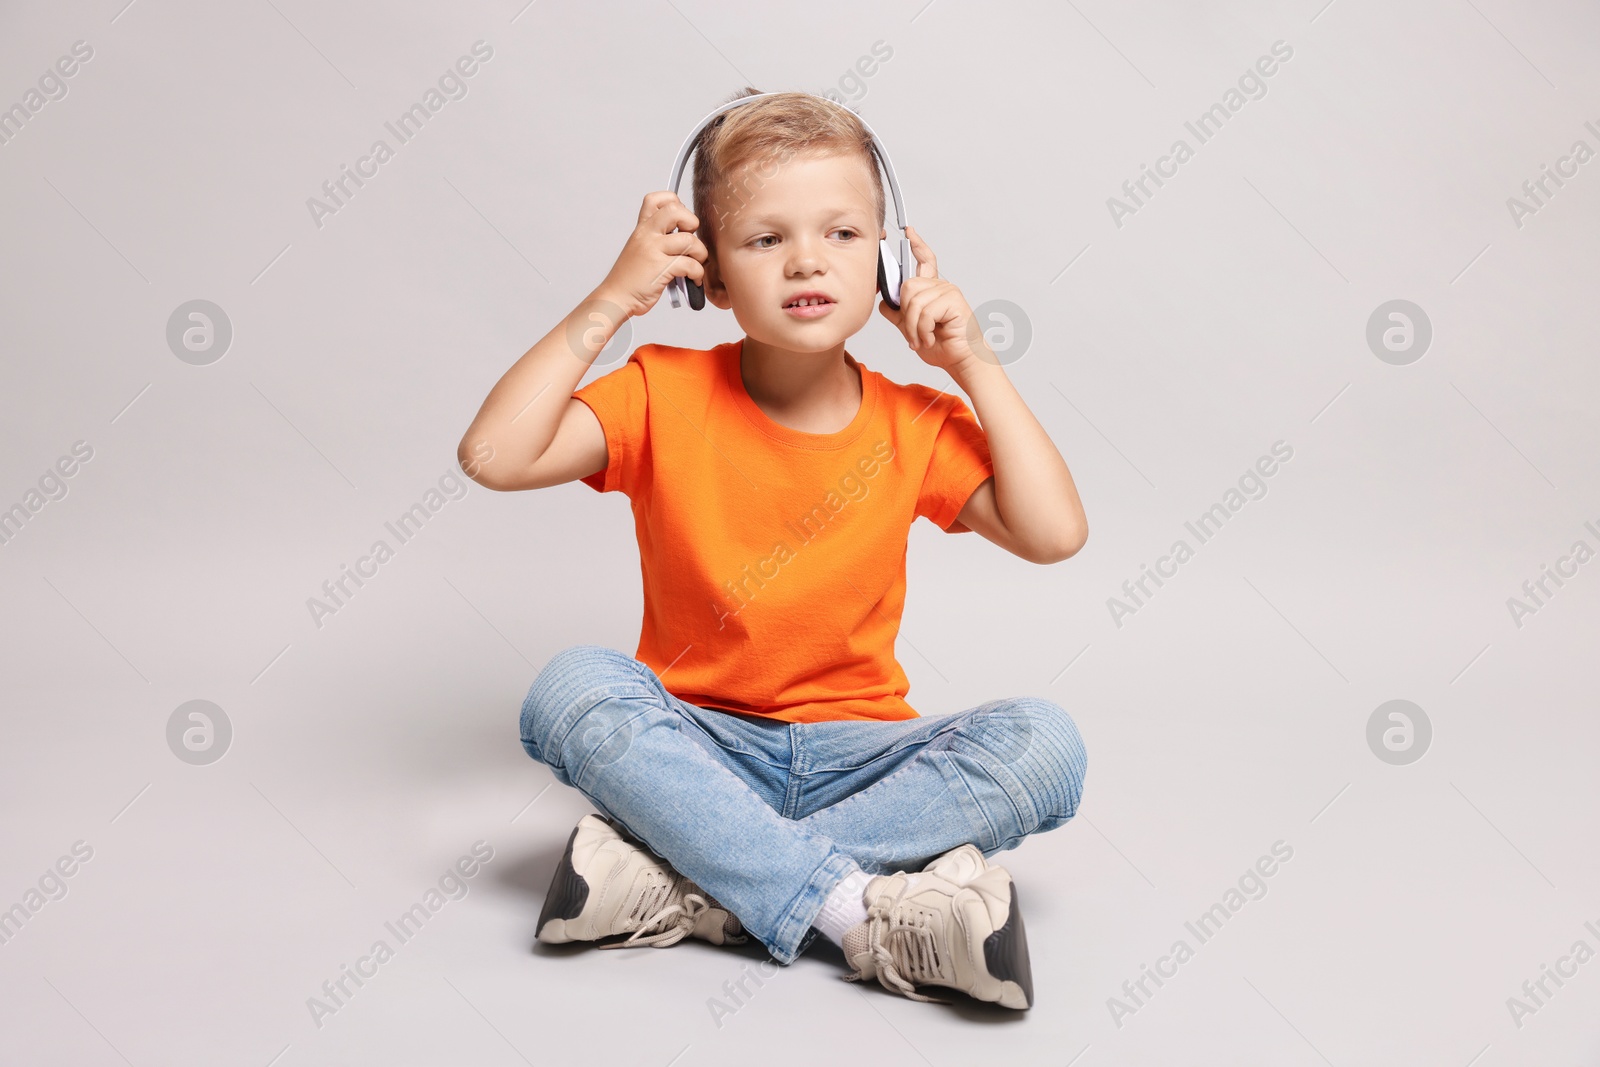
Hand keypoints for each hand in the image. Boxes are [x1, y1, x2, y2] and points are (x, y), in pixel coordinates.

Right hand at [594, 192, 708, 319]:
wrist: (616, 298)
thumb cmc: (630, 278)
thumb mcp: (639, 248)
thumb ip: (656, 237)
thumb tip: (685, 232)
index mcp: (641, 228)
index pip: (656, 199)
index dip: (675, 203)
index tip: (681, 220)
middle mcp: (646, 235)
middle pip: (675, 210)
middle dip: (691, 222)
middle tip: (690, 240)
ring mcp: (653, 250)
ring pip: (689, 240)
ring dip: (700, 254)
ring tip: (696, 263)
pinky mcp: (661, 269)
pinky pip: (690, 264)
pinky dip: (698, 273)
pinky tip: (693, 279)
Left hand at [878, 226, 988, 375]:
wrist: (961, 361)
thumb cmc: (943, 346)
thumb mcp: (911, 329)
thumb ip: (898, 314)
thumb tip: (884, 302)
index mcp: (932, 290)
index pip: (925, 261)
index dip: (917, 245)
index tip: (909, 232)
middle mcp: (941, 287)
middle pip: (907, 286)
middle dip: (905, 315)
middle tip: (914, 334)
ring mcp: (948, 292)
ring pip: (913, 302)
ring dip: (914, 328)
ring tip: (923, 339)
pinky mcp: (953, 301)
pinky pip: (925, 312)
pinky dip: (923, 330)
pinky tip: (931, 337)